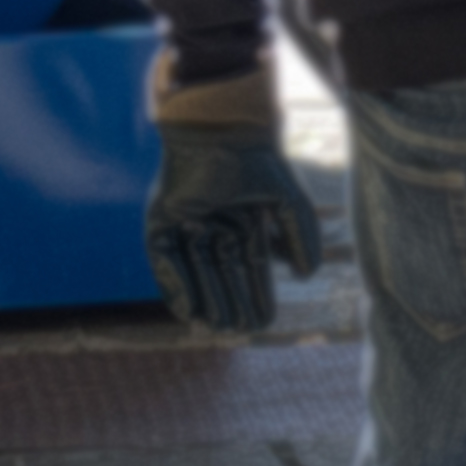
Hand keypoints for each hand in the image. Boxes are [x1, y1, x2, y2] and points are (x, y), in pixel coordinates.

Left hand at [149, 118, 322, 332]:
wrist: (221, 133)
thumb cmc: (257, 163)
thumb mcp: (288, 204)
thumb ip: (301, 237)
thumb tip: (306, 276)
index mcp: (243, 221)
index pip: (251, 267)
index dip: (258, 294)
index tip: (264, 322)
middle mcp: (213, 225)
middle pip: (222, 274)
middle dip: (230, 303)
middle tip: (236, 331)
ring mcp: (184, 223)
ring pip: (194, 271)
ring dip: (203, 300)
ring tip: (213, 328)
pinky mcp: (158, 220)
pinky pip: (164, 260)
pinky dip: (175, 285)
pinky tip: (187, 310)